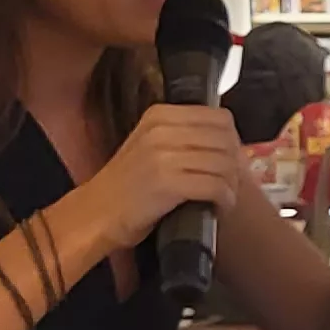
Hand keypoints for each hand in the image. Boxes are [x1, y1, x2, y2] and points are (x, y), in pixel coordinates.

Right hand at [72, 103, 244, 248]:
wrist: (95, 214)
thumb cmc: (125, 185)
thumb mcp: (148, 146)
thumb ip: (181, 136)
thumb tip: (226, 140)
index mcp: (159, 115)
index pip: (219, 118)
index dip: (231, 141)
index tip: (228, 160)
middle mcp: (162, 130)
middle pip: (225, 140)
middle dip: (234, 164)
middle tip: (229, 183)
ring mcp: (164, 155)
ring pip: (224, 163)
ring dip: (231, 185)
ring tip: (224, 197)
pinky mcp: (168, 183)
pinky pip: (216, 186)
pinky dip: (225, 200)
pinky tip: (219, 207)